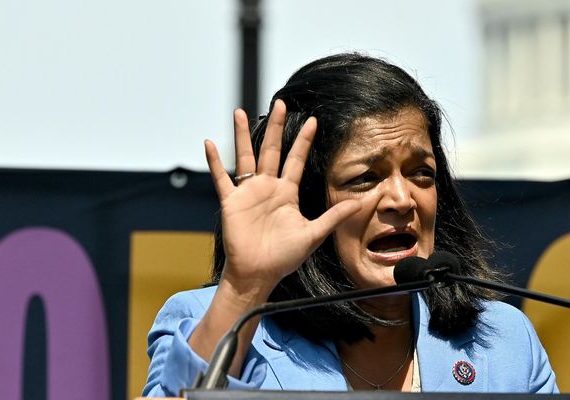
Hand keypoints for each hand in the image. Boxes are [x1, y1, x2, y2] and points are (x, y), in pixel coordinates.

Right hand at [204, 100, 360, 292]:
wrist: (258, 274)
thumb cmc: (283, 258)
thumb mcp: (313, 235)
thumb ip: (333, 217)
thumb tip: (360, 203)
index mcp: (286, 193)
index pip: (296, 160)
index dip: (304, 140)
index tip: (312, 120)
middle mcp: (267, 188)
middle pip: (272, 150)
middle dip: (276, 127)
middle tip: (280, 104)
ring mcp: (248, 193)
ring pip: (246, 157)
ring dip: (242, 135)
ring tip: (240, 113)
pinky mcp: (231, 202)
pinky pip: (221, 178)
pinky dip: (215, 161)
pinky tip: (209, 143)